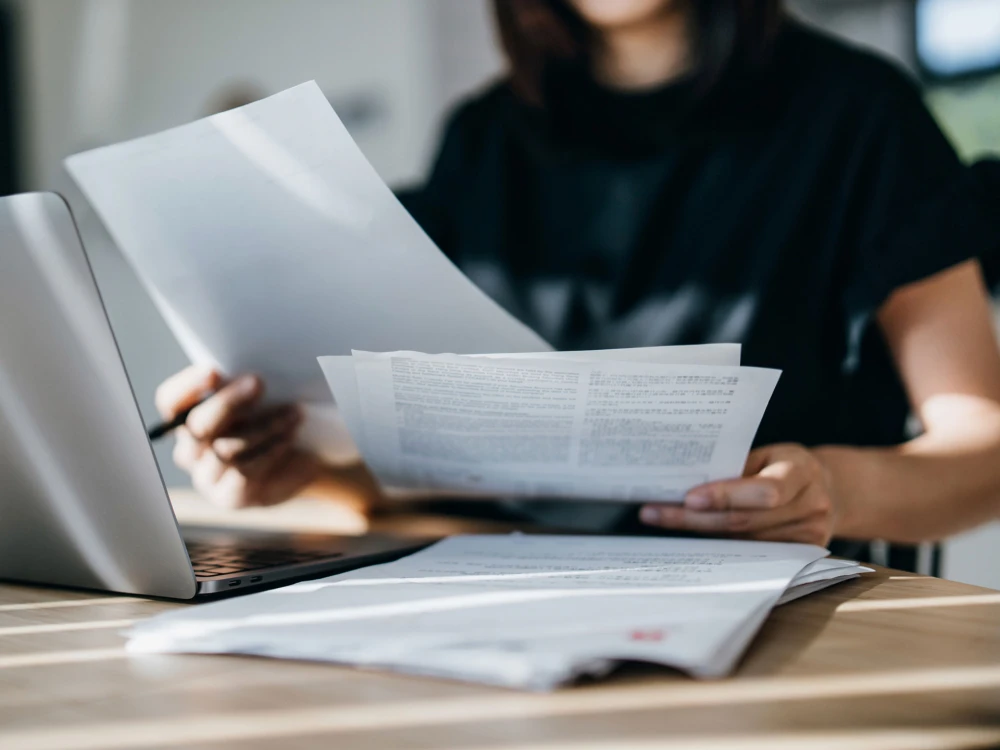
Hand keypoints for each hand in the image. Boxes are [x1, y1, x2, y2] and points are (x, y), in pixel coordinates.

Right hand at [155, 366, 320, 508]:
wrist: (304, 460)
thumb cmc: (276, 419)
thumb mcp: (260, 398)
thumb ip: (242, 385)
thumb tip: (244, 373)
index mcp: (188, 419)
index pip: (171, 401)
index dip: (188, 386)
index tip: (215, 371)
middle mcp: (190, 450)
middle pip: (197, 426)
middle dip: (228, 402)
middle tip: (258, 383)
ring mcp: (206, 477)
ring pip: (225, 450)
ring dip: (264, 426)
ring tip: (293, 412)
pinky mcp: (229, 496)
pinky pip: (245, 471)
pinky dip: (271, 449)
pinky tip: (290, 435)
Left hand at [639, 444, 836, 545]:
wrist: (828, 489)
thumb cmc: (786, 466)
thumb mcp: (767, 454)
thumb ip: (736, 467)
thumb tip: (685, 478)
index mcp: (802, 471)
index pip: (764, 490)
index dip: (726, 496)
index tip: (689, 497)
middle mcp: (811, 506)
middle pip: (746, 521)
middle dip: (696, 518)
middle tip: (655, 513)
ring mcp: (810, 535)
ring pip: (744, 541)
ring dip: (700, 534)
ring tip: (662, 521)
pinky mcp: (802, 555)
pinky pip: (752, 554)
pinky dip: (719, 546)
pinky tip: (690, 539)